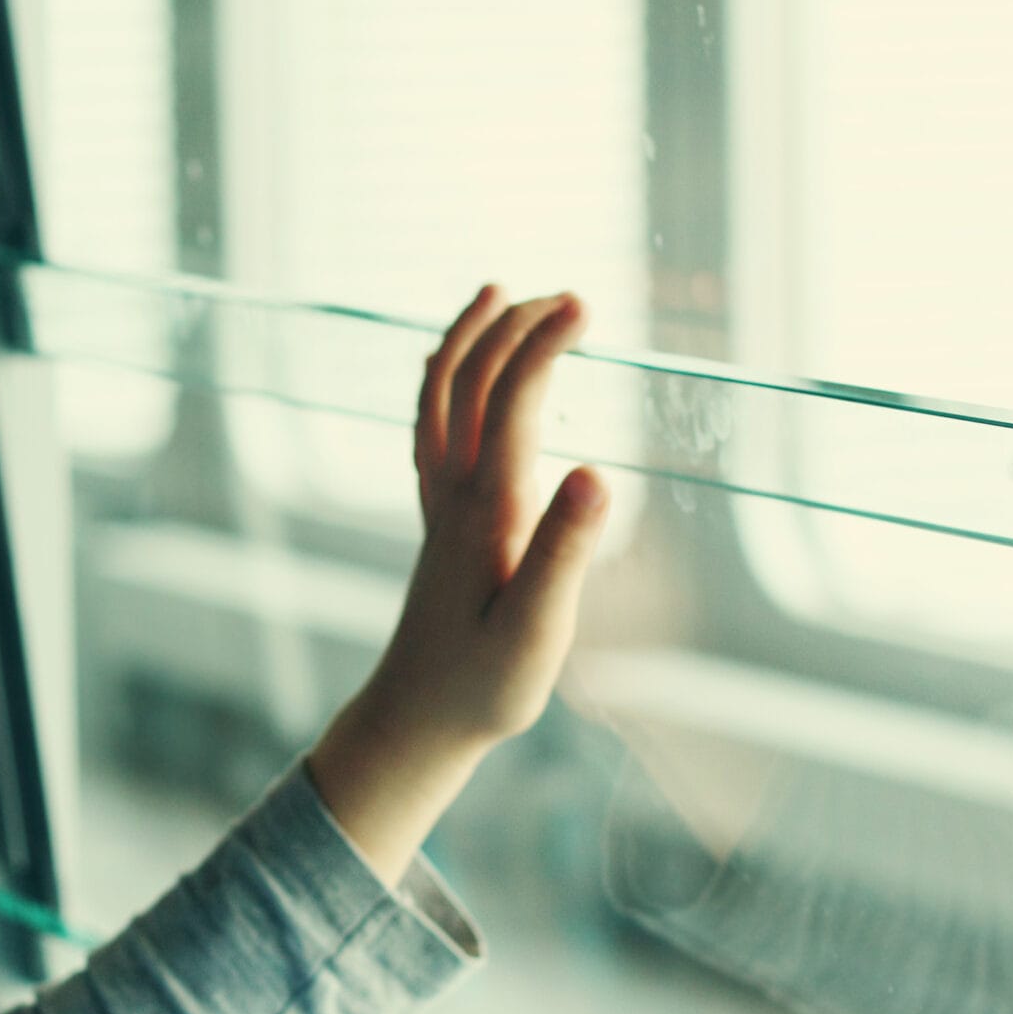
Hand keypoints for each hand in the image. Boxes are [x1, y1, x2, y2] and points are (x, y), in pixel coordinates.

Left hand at [306, 285, 611, 880]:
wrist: (417, 719)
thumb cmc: (483, 685)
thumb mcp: (538, 628)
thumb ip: (564, 551)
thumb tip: (595, 472)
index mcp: (485, 510)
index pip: (511, 402)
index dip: (542, 346)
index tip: (584, 306)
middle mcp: (453, 494)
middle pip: (472, 383)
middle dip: (514, 328)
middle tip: (569, 297)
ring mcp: (438, 504)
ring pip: (439, 397)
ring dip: (467, 339)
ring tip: (497, 294)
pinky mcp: (437, 522)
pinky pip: (430, 428)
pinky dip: (443, 382)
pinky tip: (456, 374)